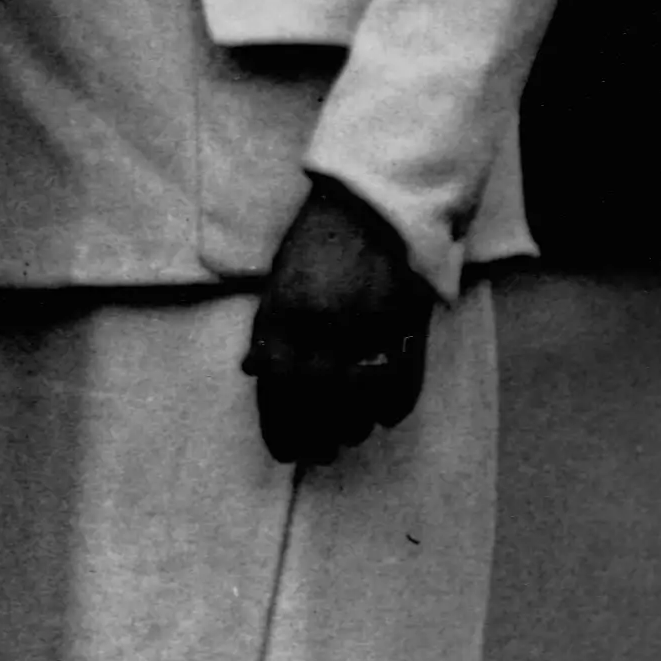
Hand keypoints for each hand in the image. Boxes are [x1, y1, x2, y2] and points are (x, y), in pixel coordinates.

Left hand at [242, 176, 437, 466]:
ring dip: (351, 427)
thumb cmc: (319, 238)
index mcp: (289, 310)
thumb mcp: (280, 277)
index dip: (278, 423)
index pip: (278, 384)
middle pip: (317, 400)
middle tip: (314, 456)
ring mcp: (370, 328)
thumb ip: (268, 325)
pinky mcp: (408, 327)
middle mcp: (327, 325)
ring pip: (360, 399)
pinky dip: (393, 407)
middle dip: (313, 437)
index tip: (281, 450)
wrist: (375, 204)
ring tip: (344, 441)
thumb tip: (252, 369)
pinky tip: (382, 420)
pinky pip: (403, 382)